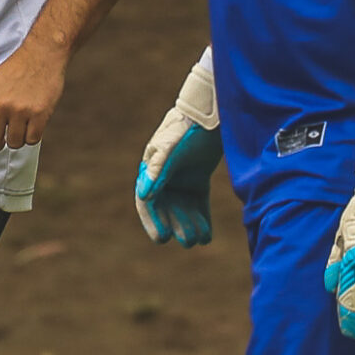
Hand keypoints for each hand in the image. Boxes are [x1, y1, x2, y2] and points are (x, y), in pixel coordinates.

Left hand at [0, 36, 64, 155]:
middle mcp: (1, 106)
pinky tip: (32, 126)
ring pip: (14, 143)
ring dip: (17, 140)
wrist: (42, 55)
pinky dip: (32, 137)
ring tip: (20, 127)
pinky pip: (32, 139)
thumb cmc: (14, 69)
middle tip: (2, 141)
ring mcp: (21, 111)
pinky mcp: (40, 114)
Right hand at [135, 50, 220, 246]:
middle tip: (187, 241)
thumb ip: (159, 170)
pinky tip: (207, 235)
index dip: (153, 221)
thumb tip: (144, 195)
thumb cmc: (187, 128)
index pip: (147, 201)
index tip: (163, 238)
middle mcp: (163, 177)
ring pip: (183, 209)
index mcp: (150, 169)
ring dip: (190, 225)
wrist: (211, 112)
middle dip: (176, 225)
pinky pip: (198, 204)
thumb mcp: (172, 148)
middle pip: (167, 209)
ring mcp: (181, 179)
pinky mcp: (198, 179)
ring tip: (200, 239)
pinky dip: (201, 219)